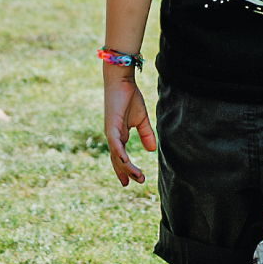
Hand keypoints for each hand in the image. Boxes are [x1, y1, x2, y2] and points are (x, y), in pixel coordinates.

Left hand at [103, 70, 154, 185]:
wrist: (122, 81)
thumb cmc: (129, 97)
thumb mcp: (142, 119)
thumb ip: (146, 134)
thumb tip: (152, 150)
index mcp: (119, 136)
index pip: (120, 157)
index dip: (124, 170)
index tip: (130, 182)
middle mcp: (113, 137)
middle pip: (118, 160)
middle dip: (126, 172)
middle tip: (136, 182)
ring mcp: (111, 132)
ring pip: (117, 155)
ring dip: (127, 167)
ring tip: (138, 176)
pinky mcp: (111, 125)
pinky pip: (115, 143)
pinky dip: (120, 153)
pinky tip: (126, 161)